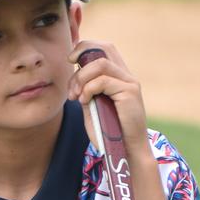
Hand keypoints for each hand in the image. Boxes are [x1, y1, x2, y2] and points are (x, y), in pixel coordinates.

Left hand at [67, 41, 150, 158]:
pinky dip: (88, 89)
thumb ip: (86, 92)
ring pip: (101, 64)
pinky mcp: (130, 91)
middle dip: (82, 53)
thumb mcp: (92, 109)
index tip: (69, 60)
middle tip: (69, 71)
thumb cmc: (109, 133)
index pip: (103, 50)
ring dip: (81, 77)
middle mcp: (126, 76)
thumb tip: (75, 80)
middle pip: (104, 48)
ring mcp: (129, 82)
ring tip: (75, 95)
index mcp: (118, 77)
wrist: (126, 151)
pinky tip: (83, 101)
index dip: (85, 48)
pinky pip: (104, 81)